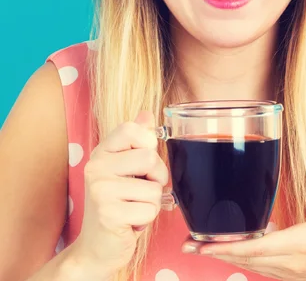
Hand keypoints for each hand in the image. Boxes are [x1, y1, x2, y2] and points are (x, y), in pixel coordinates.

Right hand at [71, 111, 168, 276]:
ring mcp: (100, 190)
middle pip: (149, 158)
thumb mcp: (124, 168)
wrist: (97, 246)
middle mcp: (96, 167)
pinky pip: (150, 210)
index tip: (141, 162)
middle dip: (156, 178)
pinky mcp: (109, 214)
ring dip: (152, 203)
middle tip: (141, 190)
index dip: (148, 144)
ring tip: (133, 207)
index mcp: (102, 152)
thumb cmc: (116, 203)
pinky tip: (129, 222)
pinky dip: (146, 219)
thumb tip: (147, 113)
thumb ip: (136, 140)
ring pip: (154, 188)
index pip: (133, 129)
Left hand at [182, 180, 305, 279]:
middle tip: (188, 245)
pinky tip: (242, 251)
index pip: (257, 248)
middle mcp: (295, 262)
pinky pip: (267, 269)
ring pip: (255, 266)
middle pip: (247, 259)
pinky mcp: (301, 274)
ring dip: (229, 257)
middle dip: (216, 252)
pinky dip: (249, 260)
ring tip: (205, 247)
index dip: (226, 247)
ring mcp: (297, 272)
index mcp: (305, 244)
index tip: (201, 245)